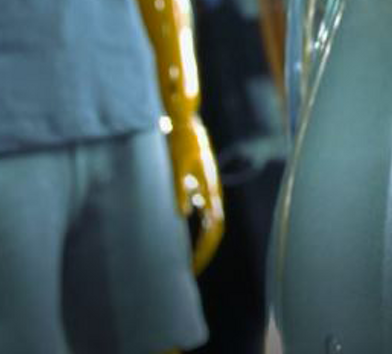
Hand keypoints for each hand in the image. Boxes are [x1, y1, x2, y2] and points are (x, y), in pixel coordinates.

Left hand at [167, 115, 223, 274]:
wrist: (185, 120)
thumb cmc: (182, 140)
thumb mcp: (178, 163)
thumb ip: (180, 188)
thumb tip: (183, 214)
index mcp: (211, 189)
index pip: (213, 229)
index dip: (205, 250)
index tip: (193, 268)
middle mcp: (213, 192)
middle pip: (213, 230)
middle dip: (203, 251)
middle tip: (189, 270)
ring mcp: (207, 188)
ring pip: (209, 222)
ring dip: (200, 240)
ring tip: (186, 258)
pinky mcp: (199, 182)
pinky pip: (201, 210)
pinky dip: (195, 226)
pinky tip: (181, 233)